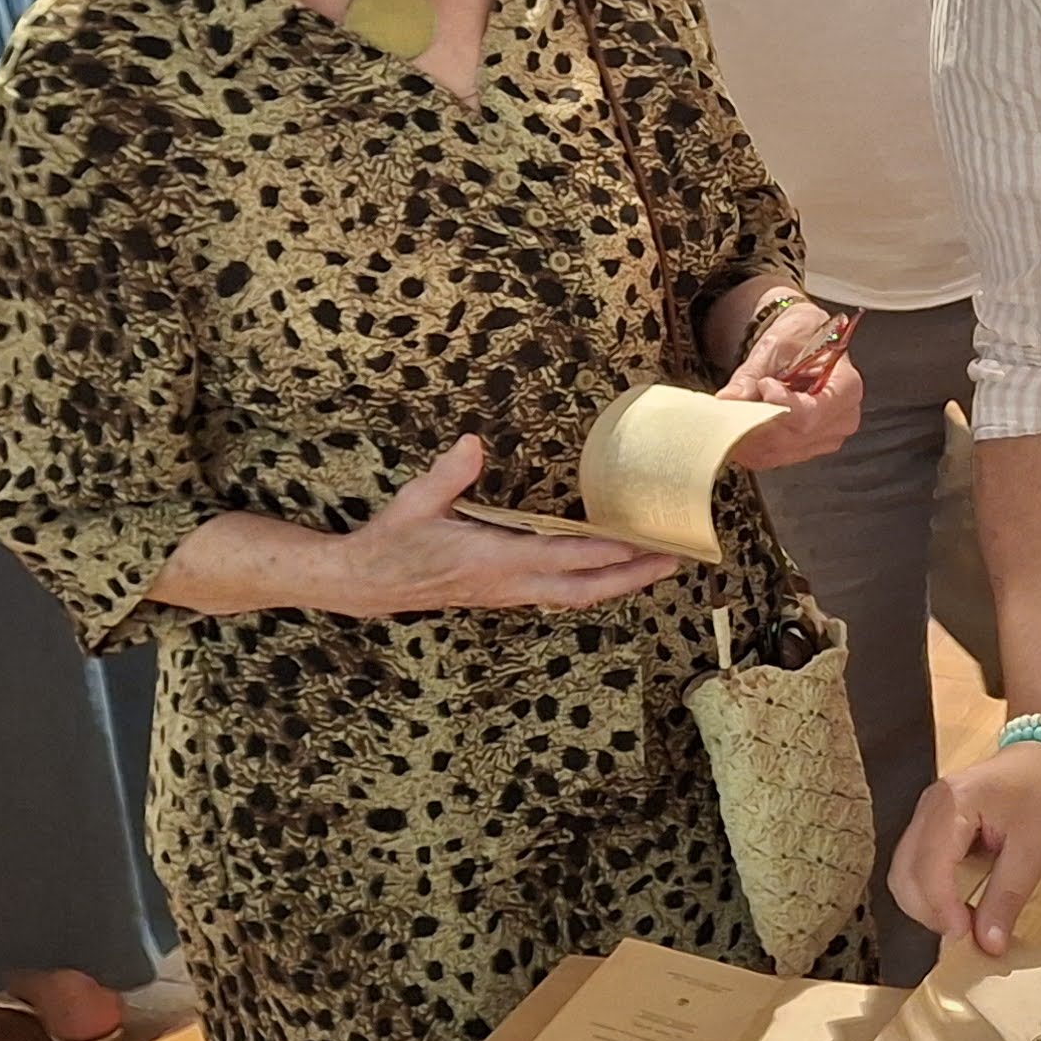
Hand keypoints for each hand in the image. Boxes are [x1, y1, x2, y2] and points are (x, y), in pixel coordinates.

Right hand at [327, 436, 689, 615]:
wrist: (367, 584)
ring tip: (654, 567)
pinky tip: (609, 573)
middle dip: (630, 578)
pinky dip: (589, 585)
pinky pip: (557, 595)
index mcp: (492, 560)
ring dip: (616, 584)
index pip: (560, 558)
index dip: (602, 554)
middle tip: (672, 562)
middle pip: (582, 589)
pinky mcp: (504, 595)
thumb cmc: (392, 542)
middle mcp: (508, 583)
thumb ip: (448, 475)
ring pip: (574, 597)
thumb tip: (472, 444)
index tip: (639, 545)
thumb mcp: (416, 503)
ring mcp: (508, 594)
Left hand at [718, 298, 862, 470]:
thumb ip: (752, 375)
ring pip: (780, 451)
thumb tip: (731, 398)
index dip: (780, 407)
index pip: (811, 413)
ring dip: (750, 438)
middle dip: (757, 424)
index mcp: (846, 387)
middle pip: (794, 436)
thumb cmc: (800, 340)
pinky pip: (774, 458)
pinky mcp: (808, 448)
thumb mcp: (776, 346)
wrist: (805, 345)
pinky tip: (739, 429)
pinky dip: (751, 447)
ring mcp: (826, 437)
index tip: (762, 385)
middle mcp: (842, 417)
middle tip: (733, 405)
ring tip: (733, 414)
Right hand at [891, 738, 1040, 956]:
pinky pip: (920, 863)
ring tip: (965, 921)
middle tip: (965, 935)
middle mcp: (930, 805)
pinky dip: (933, 890)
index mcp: (954, 803)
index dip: (941, 910)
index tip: (963, 938)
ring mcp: (929, 811)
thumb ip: (1007, 898)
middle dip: (928, 911)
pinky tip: (961, 902)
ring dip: (928, 904)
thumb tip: (988, 944)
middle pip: (905, 872)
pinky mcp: (934, 821)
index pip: (929, 868)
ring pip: (906, 871)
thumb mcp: (1036, 849)